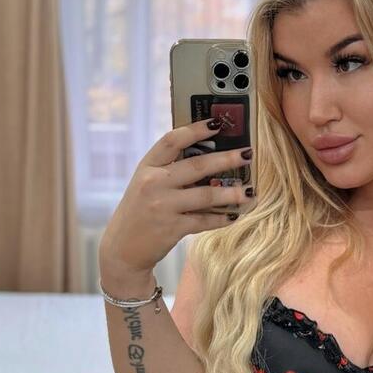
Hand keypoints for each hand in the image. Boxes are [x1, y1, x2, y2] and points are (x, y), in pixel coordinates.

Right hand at [99, 118, 253, 276]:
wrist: (122, 248)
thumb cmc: (141, 211)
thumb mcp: (147, 184)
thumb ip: (170, 170)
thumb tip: (212, 157)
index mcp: (147, 166)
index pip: (172, 140)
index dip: (196, 129)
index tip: (218, 123)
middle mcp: (153, 183)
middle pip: (196, 166)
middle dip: (226, 158)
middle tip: (248, 153)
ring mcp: (162, 206)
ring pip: (205, 195)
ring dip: (231, 193)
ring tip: (250, 191)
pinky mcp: (172, 229)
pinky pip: (204, 221)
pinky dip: (221, 219)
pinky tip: (234, 216)